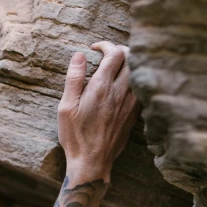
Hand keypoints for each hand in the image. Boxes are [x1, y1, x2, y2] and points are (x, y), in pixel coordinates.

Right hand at [58, 42, 140, 181]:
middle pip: (132, 57)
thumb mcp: (66, 108)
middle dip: (119, 49)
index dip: (105, 44)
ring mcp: (131, 102)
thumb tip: (78, 55)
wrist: (93, 161)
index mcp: (101, 88)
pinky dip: (133, 78)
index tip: (94, 48)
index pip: (114, 53)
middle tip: (105, 54)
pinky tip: (120, 84)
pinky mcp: (135, 112)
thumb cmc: (75, 136)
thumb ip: (73, 79)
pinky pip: (140, 86)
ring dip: (128, 63)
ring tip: (113, 67)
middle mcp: (120, 92)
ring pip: (139, 71)